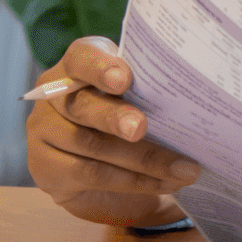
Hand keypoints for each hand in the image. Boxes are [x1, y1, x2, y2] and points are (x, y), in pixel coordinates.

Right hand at [25, 36, 199, 226]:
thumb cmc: (130, 115)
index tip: (124, 79)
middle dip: (115, 118)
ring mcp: (43, 131)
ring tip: (184, 169)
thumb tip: (198, 97)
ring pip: (91, 146)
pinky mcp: (45, 168)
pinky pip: (92, 175)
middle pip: (82, 105)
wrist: (107, 167)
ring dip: (143, 159)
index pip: (82, 57)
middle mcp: (54, 94)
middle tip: (142, 128)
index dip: (100, 67)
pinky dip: (134, 181)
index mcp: (78, 65)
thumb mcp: (139, 95)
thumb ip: (152, 89)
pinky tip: (165, 183)